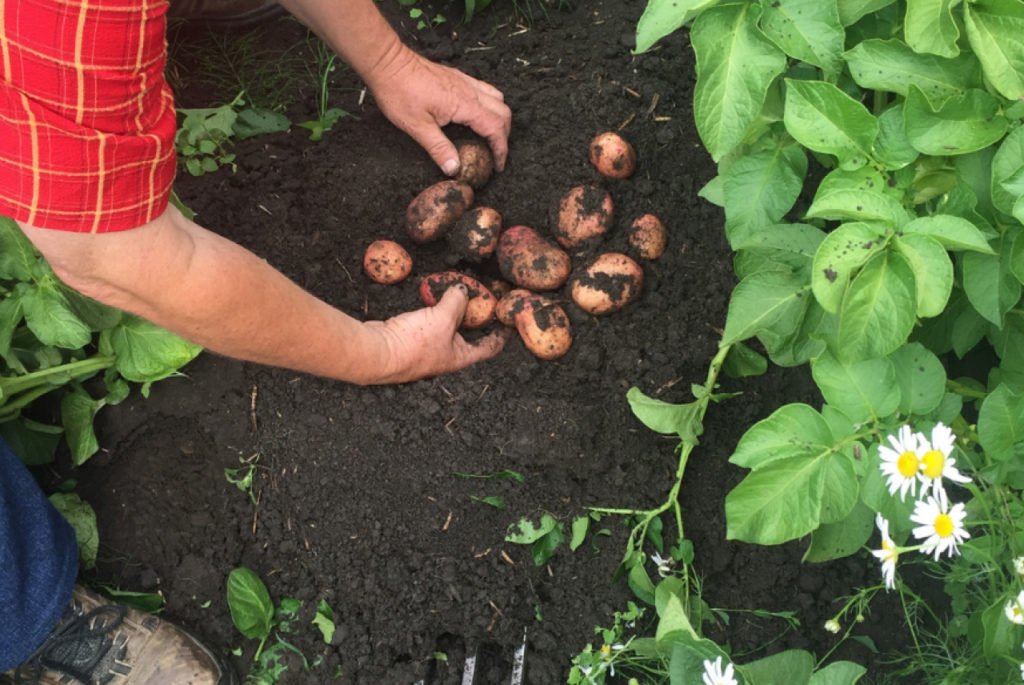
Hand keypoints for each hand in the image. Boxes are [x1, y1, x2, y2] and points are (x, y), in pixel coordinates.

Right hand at [364, 286, 509, 383]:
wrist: (376, 352)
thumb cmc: (413, 343)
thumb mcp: (442, 319)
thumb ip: (456, 302)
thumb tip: (463, 290)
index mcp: (460, 357)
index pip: (489, 347)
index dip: (501, 334)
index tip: (510, 321)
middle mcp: (446, 356)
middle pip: (468, 335)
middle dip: (476, 317)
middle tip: (484, 298)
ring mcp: (428, 349)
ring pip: (448, 328)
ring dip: (454, 312)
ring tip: (461, 293)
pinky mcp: (411, 339)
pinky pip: (430, 322)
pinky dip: (436, 310)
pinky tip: (434, 297)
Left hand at [366, 47, 510, 175]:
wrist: (388, 63)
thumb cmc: (400, 92)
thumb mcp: (417, 127)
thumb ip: (439, 148)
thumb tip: (454, 169)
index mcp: (465, 104)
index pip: (496, 128)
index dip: (501, 149)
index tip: (499, 165)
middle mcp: (470, 90)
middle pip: (503, 112)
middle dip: (504, 135)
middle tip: (496, 153)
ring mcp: (465, 81)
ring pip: (497, 98)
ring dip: (499, 117)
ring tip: (490, 135)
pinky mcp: (457, 77)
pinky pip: (484, 89)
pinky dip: (490, 104)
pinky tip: (476, 115)